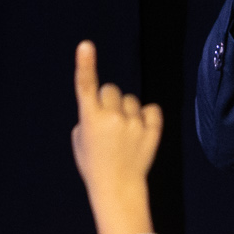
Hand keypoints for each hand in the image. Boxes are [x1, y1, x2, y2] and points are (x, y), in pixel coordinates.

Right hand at [71, 40, 159, 233]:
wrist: (117, 187)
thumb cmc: (94, 163)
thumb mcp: (81, 139)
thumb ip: (88, 116)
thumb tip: (101, 104)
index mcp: (90, 118)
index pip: (86, 86)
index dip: (85, 64)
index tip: (86, 45)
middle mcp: (112, 118)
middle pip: (112, 90)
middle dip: (110, 101)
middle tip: (109, 123)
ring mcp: (134, 124)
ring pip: (131, 101)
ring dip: (128, 111)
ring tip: (125, 134)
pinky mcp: (152, 131)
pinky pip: (152, 110)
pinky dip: (148, 117)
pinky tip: (141, 132)